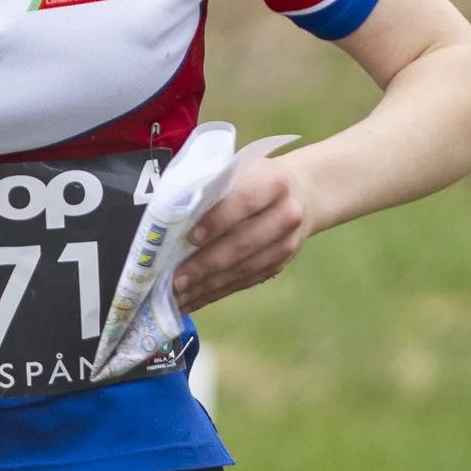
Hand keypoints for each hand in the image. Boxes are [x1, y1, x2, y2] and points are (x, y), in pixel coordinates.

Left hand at [174, 158, 313, 310]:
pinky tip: (192, 300)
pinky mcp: (279, 265)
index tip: (190, 238)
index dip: (218, 220)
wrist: (302, 193)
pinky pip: (245, 282)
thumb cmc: (256, 178)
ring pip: (244, 269)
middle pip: (243, 243)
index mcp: (274, 183)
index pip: (245, 201)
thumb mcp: (240, 170)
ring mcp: (286, 244)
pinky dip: (216, 293)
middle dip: (206, 264)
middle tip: (175, 279)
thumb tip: (167, 211)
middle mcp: (286, 215)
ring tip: (178, 296)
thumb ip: (212, 186)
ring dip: (208, 286)